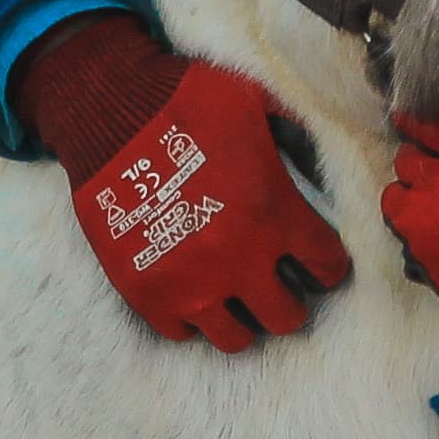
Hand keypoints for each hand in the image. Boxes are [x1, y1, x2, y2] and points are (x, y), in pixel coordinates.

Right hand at [16, 14, 351, 350]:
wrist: (109, 109)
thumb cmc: (186, 100)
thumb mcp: (256, 101)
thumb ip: (296, 135)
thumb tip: (320, 165)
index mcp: (273, 212)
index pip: (327, 266)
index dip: (328, 264)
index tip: (319, 262)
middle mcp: (237, 257)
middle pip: (286, 316)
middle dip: (290, 302)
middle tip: (278, 285)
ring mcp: (189, 282)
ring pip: (235, 338)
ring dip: (241, 318)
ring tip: (235, 297)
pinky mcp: (145, 291)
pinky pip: (180, 332)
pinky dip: (190, 317)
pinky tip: (191, 292)